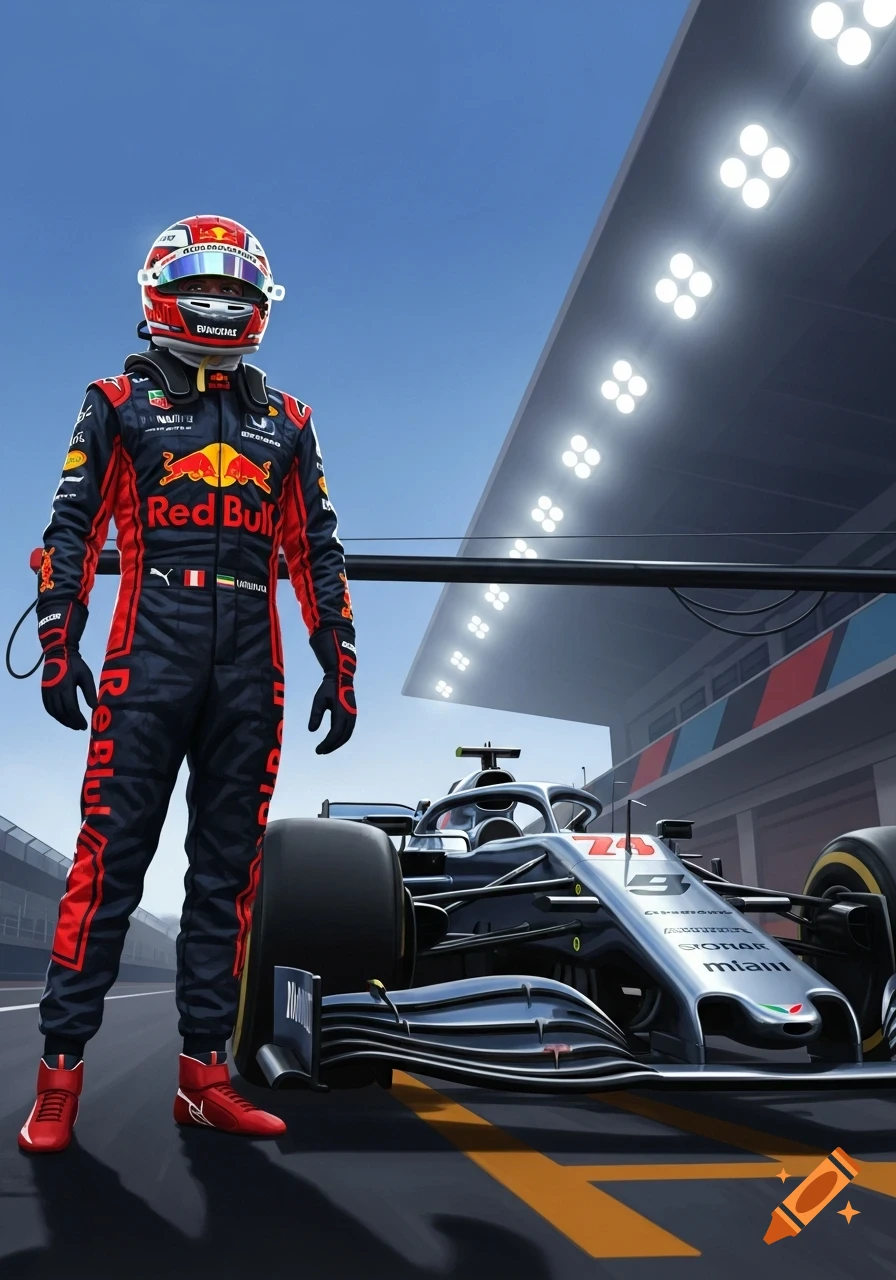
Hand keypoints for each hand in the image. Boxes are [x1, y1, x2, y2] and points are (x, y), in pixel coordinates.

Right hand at [38, 601, 96, 730]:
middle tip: (80, 727)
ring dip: (63, 721)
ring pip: (54, 712)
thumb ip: (90, 692)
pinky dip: (55, 715)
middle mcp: (54, 691)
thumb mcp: (86, 676)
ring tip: (73, 725)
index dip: (78, 719)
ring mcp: (47, 691)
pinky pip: (48, 707)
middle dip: (71, 722)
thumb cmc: (76, 663)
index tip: (85, 725)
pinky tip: (62, 718)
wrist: (59, 652)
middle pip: (62, 713)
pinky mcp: (44, 690)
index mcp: (65, 687)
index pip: (71, 709)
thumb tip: (95, 708)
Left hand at [308, 628, 356, 754]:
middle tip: (319, 751)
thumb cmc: (328, 688)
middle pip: (342, 738)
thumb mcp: (318, 700)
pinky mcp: (352, 715)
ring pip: (346, 736)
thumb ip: (315, 715)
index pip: (334, 734)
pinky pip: (348, 731)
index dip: (326, 744)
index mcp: (342, 712)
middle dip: (331, 747)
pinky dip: (341, 738)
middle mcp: (350, 716)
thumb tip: (311, 730)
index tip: (317, 750)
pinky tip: (332, 741)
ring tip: (325, 748)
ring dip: (337, 744)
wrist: (341, 677)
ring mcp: (353, 716)